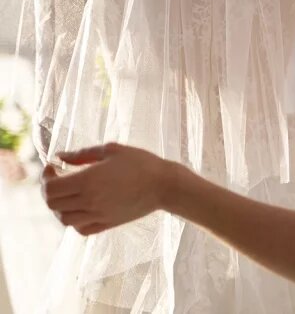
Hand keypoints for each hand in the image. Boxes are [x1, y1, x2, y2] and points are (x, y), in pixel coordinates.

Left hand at [41, 143, 172, 235]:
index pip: (50, 187)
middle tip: (59, 178)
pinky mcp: (108, 224)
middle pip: (52, 204)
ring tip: (70, 194)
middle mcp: (89, 201)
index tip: (54, 166)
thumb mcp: (111, 150)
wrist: (165, 185)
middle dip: (50, 190)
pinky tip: (82, 207)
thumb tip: (60, 156)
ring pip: (64, 219)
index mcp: (88, 181)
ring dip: (60, 207)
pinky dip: (74, 221)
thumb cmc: (141, 162)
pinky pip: (80, 229)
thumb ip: (82, 154)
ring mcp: (98, 215)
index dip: (46, 176)